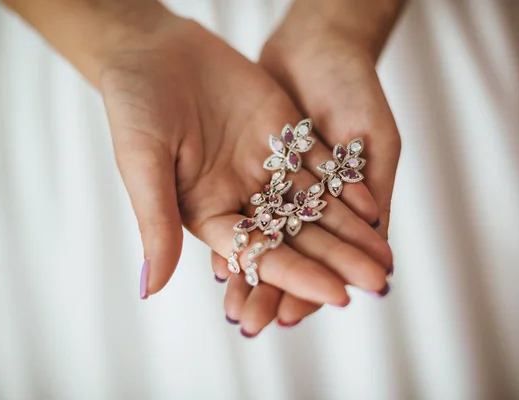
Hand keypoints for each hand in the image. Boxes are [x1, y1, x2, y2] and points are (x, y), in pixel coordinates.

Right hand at [99, 12, 391, 326]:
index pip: (258, 252)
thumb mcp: (142, 162)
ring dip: (350, 229)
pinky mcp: (283, 133)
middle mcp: (240, 196)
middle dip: (336, 260)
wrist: (153, 48)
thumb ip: (156, 222)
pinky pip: (320, 163)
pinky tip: (372, 204)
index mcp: (207, 212)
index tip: (336, 296)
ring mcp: (264, 165)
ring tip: (385, 255)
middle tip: (376, 284)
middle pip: (295, 236)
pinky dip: (345, 183)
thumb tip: (149, 289)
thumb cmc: (133, 105)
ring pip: (313, 204)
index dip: (297, 275)